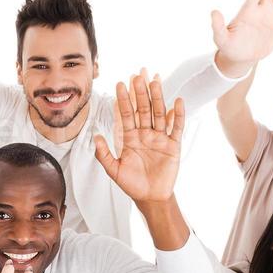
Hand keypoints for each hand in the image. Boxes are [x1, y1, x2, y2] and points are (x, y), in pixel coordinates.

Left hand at [93, 72, 184, 202]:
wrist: (150, 197)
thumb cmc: (132, 184)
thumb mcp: (114, 170)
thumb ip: (104, 154)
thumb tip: (95, 136)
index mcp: (130, 138)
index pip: (126, 115)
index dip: (123, 100)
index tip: (119, 83)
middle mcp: (145, 134)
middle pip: (143, 109)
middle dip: (140, 93)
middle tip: (137, 76)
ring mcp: (160, 138)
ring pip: (159, 114)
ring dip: (158, 98)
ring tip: (155, 81)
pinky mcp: (173, 145)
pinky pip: (176, 128)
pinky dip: (178, 116)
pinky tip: (177, 102)